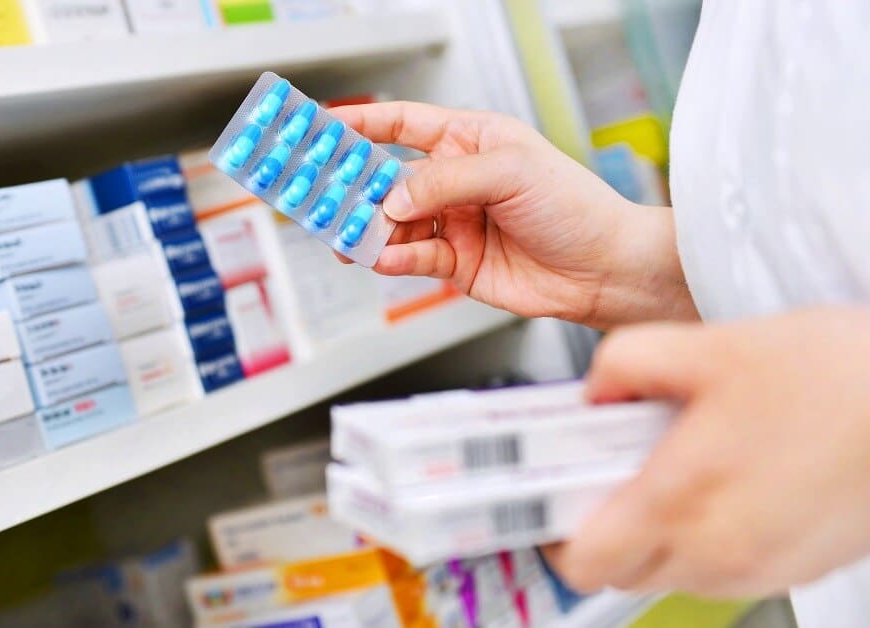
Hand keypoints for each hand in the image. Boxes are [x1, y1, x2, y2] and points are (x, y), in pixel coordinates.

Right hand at [329, 102, 695, 328]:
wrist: (604, 269)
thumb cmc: (573, 206)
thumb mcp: (508, 172)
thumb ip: (442, 181)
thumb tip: (391, 200)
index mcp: (469, 140)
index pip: (402, 125)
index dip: (361, 123)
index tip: (320, 126)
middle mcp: (455, 181)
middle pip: (386, 178)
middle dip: (351, 185)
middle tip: (317, 192)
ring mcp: (452, 223)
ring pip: (391, 223)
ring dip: (367, 229)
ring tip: (344, 234)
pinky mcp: (454, 263)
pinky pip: (411, 257)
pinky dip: (394, 257)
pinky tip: (384, 256)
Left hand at [544, 307, 869, 596]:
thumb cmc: (839, 377)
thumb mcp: (712, 344)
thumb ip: (628, 363)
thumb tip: (595, 393)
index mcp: (684, 499)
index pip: (584, 561)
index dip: (558, 532)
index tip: (558, 497)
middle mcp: (720, 550)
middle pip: (622, 570)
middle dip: (606, 527)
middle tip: (616, 471)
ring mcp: (761, 568)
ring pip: (673, 573)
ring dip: (658, 532)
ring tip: (680, 466)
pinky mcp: (798, 568)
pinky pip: (724, 569)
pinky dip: (708, 535)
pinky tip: (729, 479)